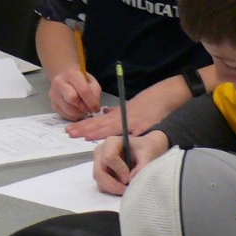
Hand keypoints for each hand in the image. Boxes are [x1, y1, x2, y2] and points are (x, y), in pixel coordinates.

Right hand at [48, 68, 101, 120]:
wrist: (65, 79)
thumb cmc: (81, 81)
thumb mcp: (91, 82)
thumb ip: (94, 93)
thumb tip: (94, 107)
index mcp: (71, 74)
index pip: (83, 90)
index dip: (92, 102)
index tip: (96, 108)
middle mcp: (59, 82)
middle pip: (72, 98)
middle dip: (83, 107)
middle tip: (89, 110)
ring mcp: (53, 94)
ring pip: (68, 109)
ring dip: (79, 113)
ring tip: (84, 111)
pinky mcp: (52, 104)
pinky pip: (64, 115)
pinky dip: (73, 116)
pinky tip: (77, 112)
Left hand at [67, 76, 193, 140]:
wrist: (167, 95)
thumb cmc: (151, 101)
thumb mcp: (130, 105)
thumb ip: (117, 111)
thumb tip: (104, 112)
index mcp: (119, 115)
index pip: (98, 121)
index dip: (84, 126)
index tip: (71, 129)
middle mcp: (123, 118)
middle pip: (100, 125)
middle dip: (84, 129)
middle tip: (68, 133)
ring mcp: (131, 123)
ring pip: (109, 128)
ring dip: (94, 132)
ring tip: (80, 135)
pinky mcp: (142, 126)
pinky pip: (128, 133)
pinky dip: (118, 137)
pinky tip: (108, 140)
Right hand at [92, 132, 170, 194]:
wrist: (145, 151)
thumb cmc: (145, 149)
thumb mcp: (148, 154)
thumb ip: (142, 166)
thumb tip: (131, 180)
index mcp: (111, 142)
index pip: (108, 158)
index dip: (119, 170)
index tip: (130, 178)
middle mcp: (101, 152)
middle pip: (99, 173)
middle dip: (113, 185)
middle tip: (126, 190)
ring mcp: (99, 164)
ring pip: (99, 182)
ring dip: (113, 189)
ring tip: (127, 187)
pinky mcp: (101, 174)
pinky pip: (102, 186)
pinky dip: (112, 190)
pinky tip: (123, 186)